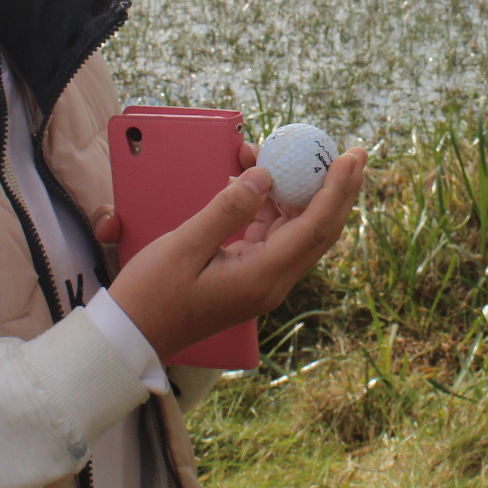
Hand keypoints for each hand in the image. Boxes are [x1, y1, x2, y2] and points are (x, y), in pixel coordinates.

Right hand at [106, 146, 366, 360]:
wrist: (133, 336)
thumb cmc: (152, 295)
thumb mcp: (184, 246)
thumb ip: (227, 210)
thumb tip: (264, 176)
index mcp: (262, 277)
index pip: (315, 227)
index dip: (336, 189)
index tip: (350, 155)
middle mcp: (272, 281)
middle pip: (320, 229)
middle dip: (339, 189)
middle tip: (354, 151)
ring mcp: (262, 279)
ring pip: (297, 229)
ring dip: (298, 191)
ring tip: (288, 152)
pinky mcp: (248, 274)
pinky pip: (272, 233)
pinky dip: (271, 203)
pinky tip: (257, 177)